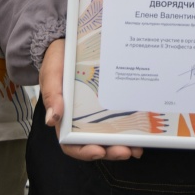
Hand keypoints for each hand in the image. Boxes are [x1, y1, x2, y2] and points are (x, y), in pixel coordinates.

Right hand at [39, 38, 142, 160]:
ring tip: (137, 148)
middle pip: (96, 144)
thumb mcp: (51, 74)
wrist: (69, 43)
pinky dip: (131, 128)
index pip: (72, 144)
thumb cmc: (57, 60)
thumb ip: (52, 95)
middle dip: (111, 151)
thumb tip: (52, 120)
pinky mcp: (111, 102)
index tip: (99, 151)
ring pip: (111, 136)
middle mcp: (83, 120)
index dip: (85, 151)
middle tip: (126, 151)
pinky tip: (142, 131)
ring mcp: (98, 112)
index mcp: (65, 118)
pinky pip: (121, 118)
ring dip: (124, 145)